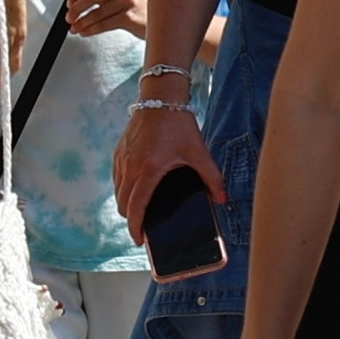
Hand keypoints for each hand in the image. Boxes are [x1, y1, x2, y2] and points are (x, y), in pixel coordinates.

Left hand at [61, 0, 145, 38]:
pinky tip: (85, 33)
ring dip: (81, 23)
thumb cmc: (136, 5)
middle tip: (68, 18)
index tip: (68, 4)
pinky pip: (104, 24)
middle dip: (75, 9)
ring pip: (96, 13)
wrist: (161, 18)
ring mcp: (128, 0)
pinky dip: (91, 30)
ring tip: (74, 29)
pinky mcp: (130, 17)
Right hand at [111, 94, 219, 216]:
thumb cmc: (178, 124)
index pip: (136, 207)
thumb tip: (222, 199)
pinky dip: (123, 189)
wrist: (160, 98)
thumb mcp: (198, 151)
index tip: (140, 240)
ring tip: (141, 210)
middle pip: (123, 204)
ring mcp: (122, 159)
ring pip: (118, 192)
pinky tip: (137, 189)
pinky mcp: (119, 152)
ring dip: (126, 204)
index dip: (136, 227)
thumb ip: (212, 177)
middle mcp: (130, 166)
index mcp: (149, 169)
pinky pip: (116, 179)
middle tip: (144, 228)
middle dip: (131, 219)